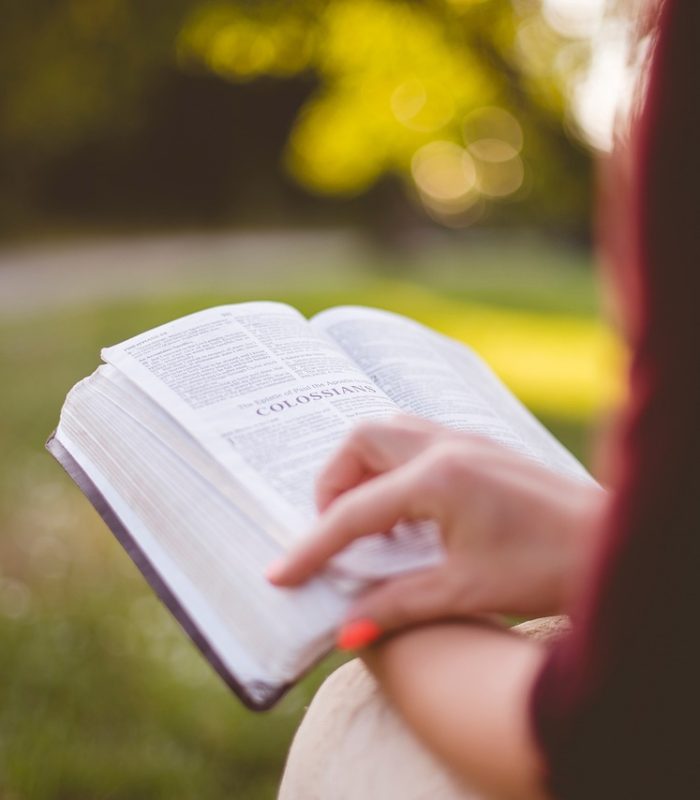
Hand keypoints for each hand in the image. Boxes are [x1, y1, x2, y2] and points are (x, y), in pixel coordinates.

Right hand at [268, 415, 603, 639]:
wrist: (610, 543)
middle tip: (334, 531)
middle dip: (334, 482)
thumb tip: (346, 631)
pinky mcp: (480, 447)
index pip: (353, 511)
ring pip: (389, 431)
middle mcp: (446, 446)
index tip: (280, 573)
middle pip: (361, 440)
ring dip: (364, 468)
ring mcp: (465, 440)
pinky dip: (394, 467)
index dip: (312, 546)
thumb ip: (397, 606)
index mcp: (438, 478)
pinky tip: (408, 511)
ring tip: (367, 519)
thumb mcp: (464, 591)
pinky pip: (416, 440)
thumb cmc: (547, 566)